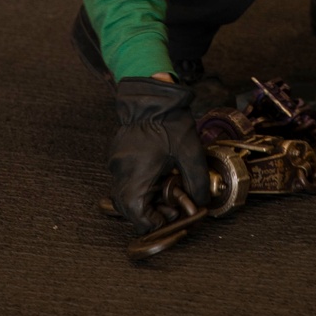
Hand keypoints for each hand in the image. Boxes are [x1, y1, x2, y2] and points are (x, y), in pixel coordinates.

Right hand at [108, 77, 210, 232]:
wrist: (153, 94)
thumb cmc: (170, 120)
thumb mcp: (190, 153)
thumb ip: (197, 182)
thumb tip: (200, 202)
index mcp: (136, 176)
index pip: (137, 216)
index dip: (155, 222)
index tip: (170, 215)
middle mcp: (120, 172)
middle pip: (128, 208)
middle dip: (150, 212)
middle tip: (170, 204)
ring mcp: (116, 162)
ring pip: (124, 194)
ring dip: (144, 198)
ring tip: (165, 187)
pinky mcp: (117, 153)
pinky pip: (124, 178)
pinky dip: (139, 183)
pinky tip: (157, 173)